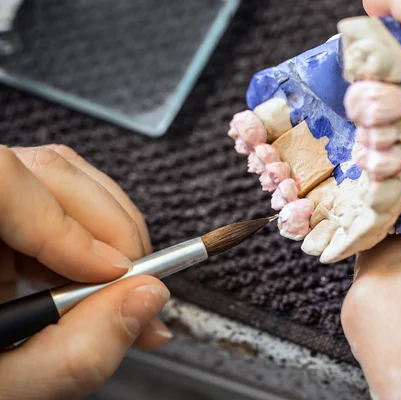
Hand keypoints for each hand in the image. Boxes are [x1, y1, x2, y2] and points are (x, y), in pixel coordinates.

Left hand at [0, 145, 171, 398]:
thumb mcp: (11, 386)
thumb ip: (77, 351)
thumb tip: (145, 297)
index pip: (3, 183)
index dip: (64, 222)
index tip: (111, 273)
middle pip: (49, 173)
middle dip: (112, 230)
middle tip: (138, 287)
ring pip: (67, 180)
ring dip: (115, 233)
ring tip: (126, 289)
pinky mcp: (13, 215)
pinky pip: (67, 202)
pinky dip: (101, 242)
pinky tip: (103, 281)